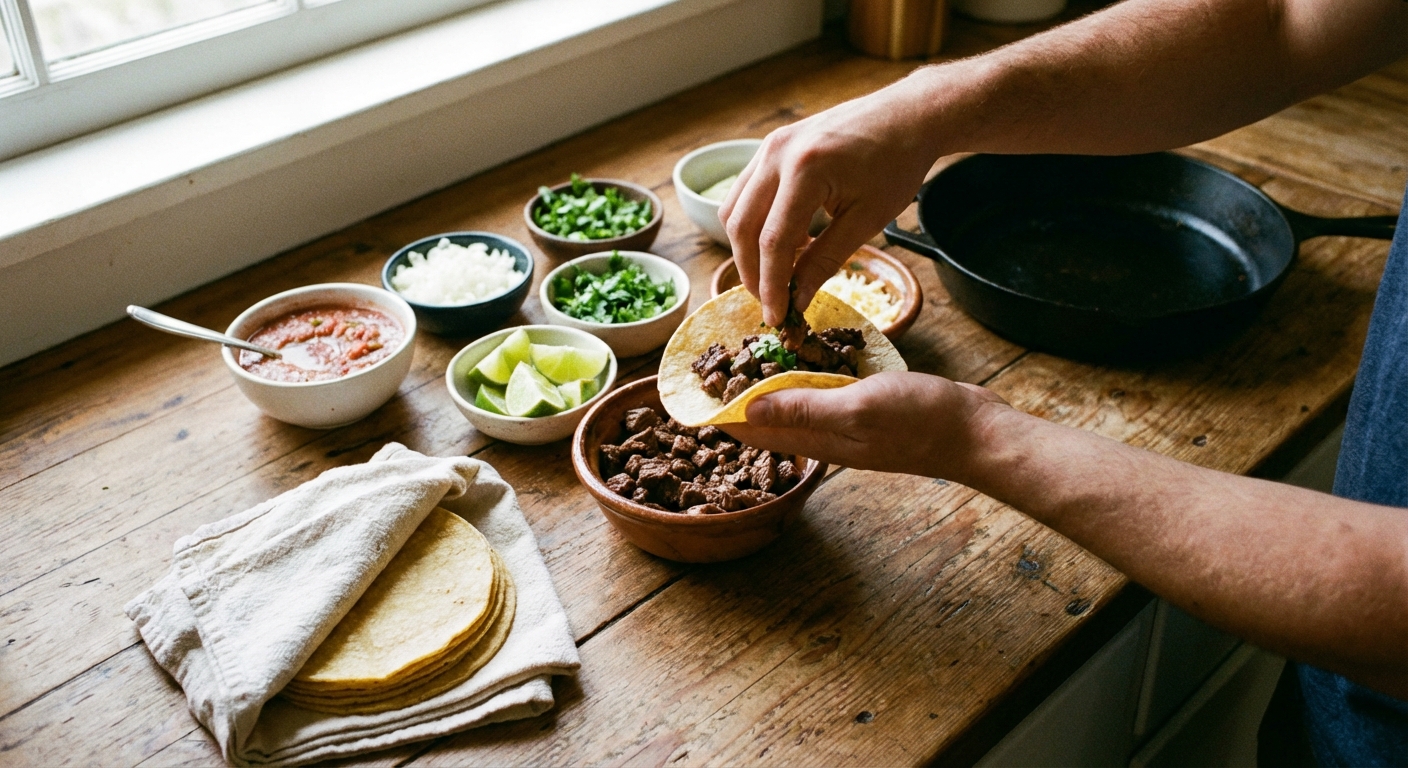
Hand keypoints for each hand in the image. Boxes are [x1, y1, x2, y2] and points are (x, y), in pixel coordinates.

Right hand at [717, 74, 942, 325]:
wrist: (908, 116)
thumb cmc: (897, 164)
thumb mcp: (866, 220)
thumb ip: (825, 261)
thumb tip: (797, 299)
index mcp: (805, 170)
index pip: (773, 242)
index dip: (771, 286)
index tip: (778, 318)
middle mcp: (777, 153)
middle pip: (740, 226)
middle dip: (751, 271)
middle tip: (772, 302)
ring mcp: (769, 146)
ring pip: (734, 209)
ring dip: (748, 248)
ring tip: (779, 273)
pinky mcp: (771, 146)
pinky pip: (746, 192)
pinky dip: (756, 223)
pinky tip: (787, 241)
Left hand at [721, 371, 1009, 482]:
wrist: (977, 432)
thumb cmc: (921, 422)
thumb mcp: (856, 409)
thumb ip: (803, 409)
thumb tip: (747, 410)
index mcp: (817, 439)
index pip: (753, 431)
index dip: (720, 413)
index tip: (692, 391)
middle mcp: (826, 434)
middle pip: (768, 418)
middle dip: (737, 396)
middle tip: (712, 363)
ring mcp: (848, 422)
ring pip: (796, 403)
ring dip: (770, 383)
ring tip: (746, 354)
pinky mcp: (868, 407)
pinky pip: (825, 391)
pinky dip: (807, 374)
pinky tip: (805, 353)